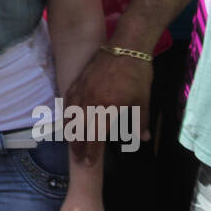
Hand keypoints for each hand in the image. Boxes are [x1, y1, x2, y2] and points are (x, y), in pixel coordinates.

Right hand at [64, 48, 152, 165]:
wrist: (126, 46)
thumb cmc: (137, 73)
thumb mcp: (143, 100)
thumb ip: (140, 121)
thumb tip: (142, 139)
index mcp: (107, 108)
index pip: (95, 136)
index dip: (91, 153)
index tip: (89, 164)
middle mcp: (90, 101)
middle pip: (80, 130)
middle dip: (78, 147)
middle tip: (78, 159)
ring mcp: (82, 90)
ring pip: (70, 117)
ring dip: (70, 132)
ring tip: (71, 144)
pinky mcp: (78, 81)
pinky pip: (68, 101)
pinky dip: (67, 113)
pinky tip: (68, 120)